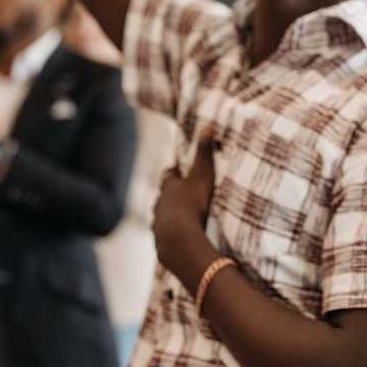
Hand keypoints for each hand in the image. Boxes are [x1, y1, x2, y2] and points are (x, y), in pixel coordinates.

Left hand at [153, 138, 216, 274]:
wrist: (179, 239)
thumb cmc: (192, 204)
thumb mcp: (203, 176)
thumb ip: (205, 152)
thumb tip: (209, 125)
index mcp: (168, 186)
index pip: (169, 175)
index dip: (175, 173)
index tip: (180, 170)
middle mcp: (159, 203)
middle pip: (163, 195)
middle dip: (171, 194)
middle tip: (183, 194)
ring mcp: (157, 223)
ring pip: (162, 214)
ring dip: (170, 214)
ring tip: (182, 217)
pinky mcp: (159, 241)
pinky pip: (165, 233)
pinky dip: (171, 232)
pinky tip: (179, 236)